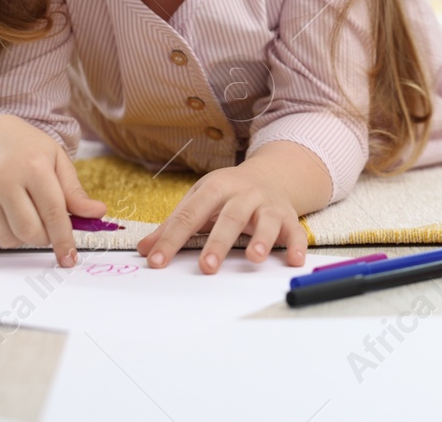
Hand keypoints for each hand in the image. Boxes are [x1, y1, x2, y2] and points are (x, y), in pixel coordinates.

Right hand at [0, 114, 108, 266]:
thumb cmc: (26, 149)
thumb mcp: (56, 160)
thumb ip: (75, 191)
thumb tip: (98, 214)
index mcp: (32, 165)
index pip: (53, 213)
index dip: (64, 239)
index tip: (69, 258)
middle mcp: (1, 178)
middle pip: (29, 232)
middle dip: (43, 238)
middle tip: (46, 228)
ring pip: (6, 239)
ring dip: (20, 237)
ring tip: (22, 214)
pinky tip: (2, 215)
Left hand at [137, 162, 308, 273]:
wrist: (271, 174)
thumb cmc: (228, 194)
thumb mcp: (199, 200)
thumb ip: (173, 225)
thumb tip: (145, 250)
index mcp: (216, 188)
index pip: (190, 215)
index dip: (172, 238)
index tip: (156, 261)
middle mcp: (244, 195)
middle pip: (230, 217)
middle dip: (219, 242)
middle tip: (207, 266)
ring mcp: (268, 205)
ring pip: (266, 221)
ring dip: (262, 239)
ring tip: (255, 258)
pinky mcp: (289, 217)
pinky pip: (296, 232)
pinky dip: (297, 246)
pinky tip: (293, 261)